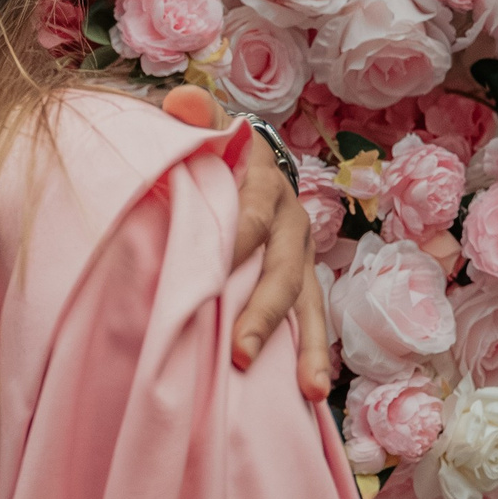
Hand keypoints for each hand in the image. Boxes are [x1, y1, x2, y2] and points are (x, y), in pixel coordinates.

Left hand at [161, 85, 329, 398]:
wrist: (253, 161)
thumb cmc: (216, 157)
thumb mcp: (209, 133)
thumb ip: (196, 119)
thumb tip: (181, 99)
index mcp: (265, 186)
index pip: (253, 216)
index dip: (237, 243)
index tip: (214, 273)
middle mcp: (292, 224)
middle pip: (282, 273)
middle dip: (264, 314)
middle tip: (241, 354)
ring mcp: (302, 259)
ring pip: (309, 305)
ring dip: (310, 350)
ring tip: (311, 392)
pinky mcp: (303, 285)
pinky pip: (313, 324)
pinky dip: (316, 359)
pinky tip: (314, 399)